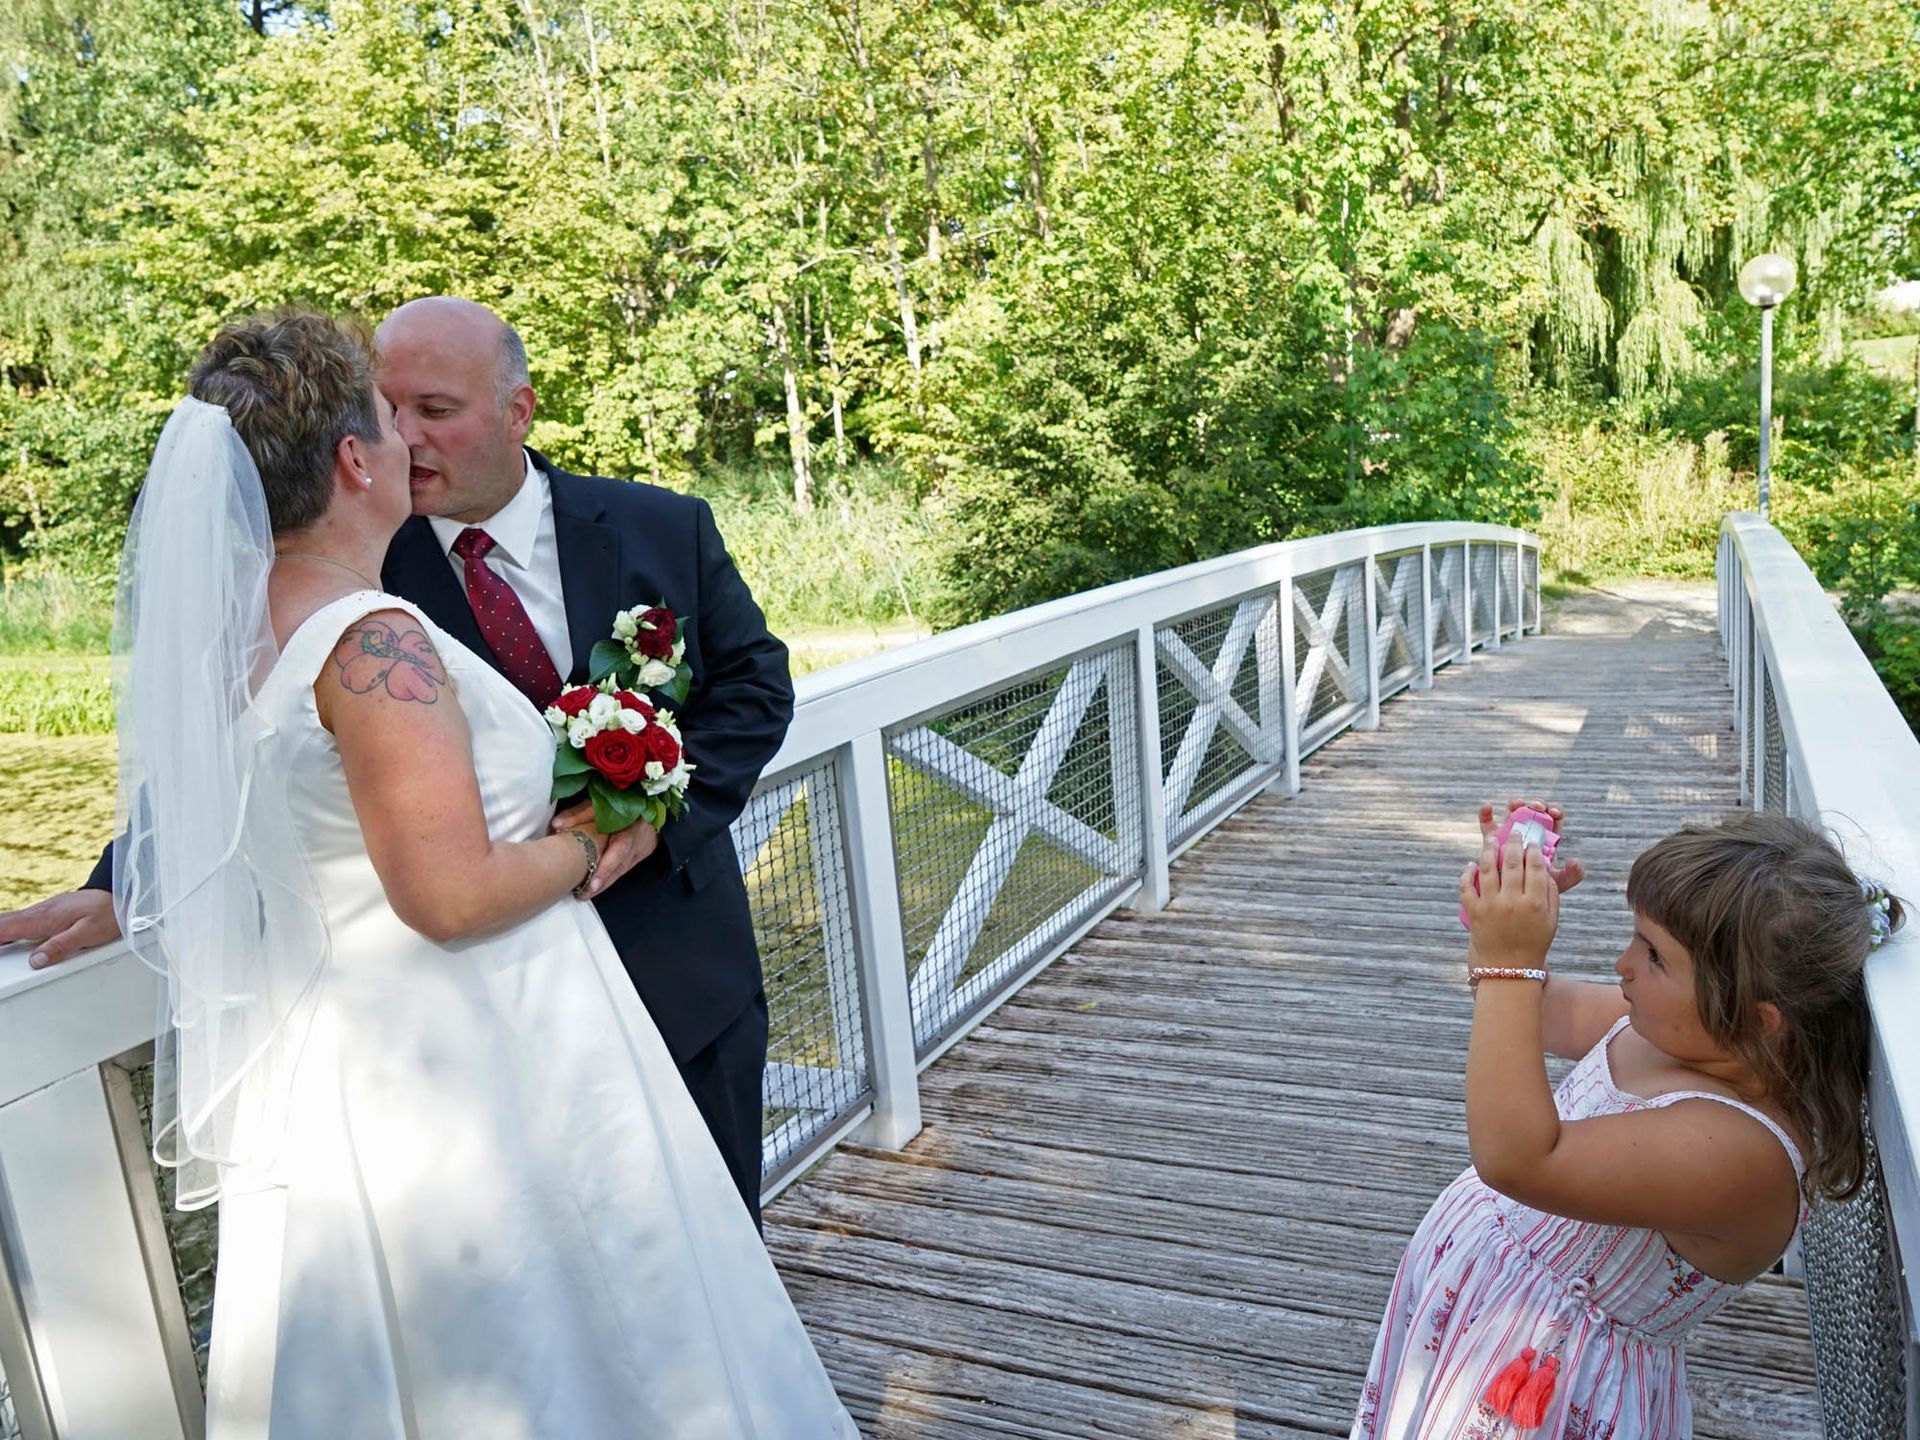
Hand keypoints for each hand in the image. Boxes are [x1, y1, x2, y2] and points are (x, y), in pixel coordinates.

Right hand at [0, 888, 121, 969]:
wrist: (118, 897)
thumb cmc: (106, 913)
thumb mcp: (87, 933)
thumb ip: (60, 946)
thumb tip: (35, 961)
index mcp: (43, 918)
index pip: (5, 928)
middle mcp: (38, 912)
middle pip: (2, 922)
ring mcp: (42, 911)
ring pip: (9, 920)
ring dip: (0, 931)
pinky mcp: (48, 913)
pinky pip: (21, 921)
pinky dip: (8, 929)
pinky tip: (6, 937)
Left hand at [551, 802, 657, 899]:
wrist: (646, 804)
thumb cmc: (620, 802)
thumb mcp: (599, 804)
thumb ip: (579, 813)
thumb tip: (557, 824)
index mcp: (631, 826)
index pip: (621, 849)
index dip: (606, 868)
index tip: (591, 884)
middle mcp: (639, 842)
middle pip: (620, 867)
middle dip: (601, 883)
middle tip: (582, 895)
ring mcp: (641, 850)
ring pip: (621, 871)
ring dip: (603, 884)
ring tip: (584, 894)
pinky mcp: (640, 855)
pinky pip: (623, 869)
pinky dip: (608, 878)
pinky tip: (595, 885)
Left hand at [1460, 833, 1558, 970]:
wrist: (1509, 968)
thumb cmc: (1534, 942)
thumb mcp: (1551, 920)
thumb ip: (1551, 893)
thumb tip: (1546, 868)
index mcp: (1535, 903)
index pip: (1536, 867)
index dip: (1534, 850)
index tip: (1532, 841)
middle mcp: (1513, 902)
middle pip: (1513, 863)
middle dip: (1513, 842)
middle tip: (1513, 831)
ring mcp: (1491, 906)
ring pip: (1488, 868)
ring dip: (1489, 850)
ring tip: (1492, 838)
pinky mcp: (1473, 911)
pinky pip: (1467, 886)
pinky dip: (1468, 873)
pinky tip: (1473, 864)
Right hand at [1478, 797, 1583, 893]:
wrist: (1515, 900)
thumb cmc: (1538, 889)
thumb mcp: (1558, 883)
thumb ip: (1572, 875)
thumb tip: (1575, 861)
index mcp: (1546, 838)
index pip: (1553, 818)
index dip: (1555, 811)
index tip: (1554, 814)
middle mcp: (1528, 832)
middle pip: (1534, 811)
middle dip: (1536, 805)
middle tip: (1536, 808)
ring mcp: (1510, 833)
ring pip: (1512, 812)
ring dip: (1516, 804)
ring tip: (1517, 805)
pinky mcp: (1493, 838)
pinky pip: (1487, 823)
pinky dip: (1485, 813)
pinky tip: (1488, 808)